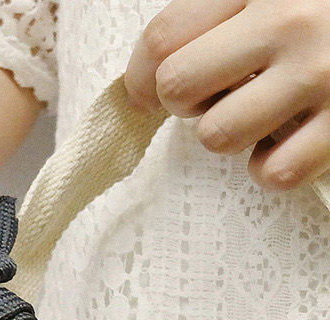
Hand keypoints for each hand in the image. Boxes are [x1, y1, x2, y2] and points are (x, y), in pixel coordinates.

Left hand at [125, 0, 329, 189]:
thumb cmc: (328, 8)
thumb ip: (220, 11)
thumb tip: (148, 72)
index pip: (163, 39)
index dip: (138, 76)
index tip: (143, 92)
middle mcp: (293, 22)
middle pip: (175, 87)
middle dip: (183, 102)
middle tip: (215, 94)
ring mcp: (324, 75)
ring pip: (218, 135)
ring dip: (230, 133)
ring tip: (263, 111)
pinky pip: (273, 172)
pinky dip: (273, 165)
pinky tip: (295, 137)